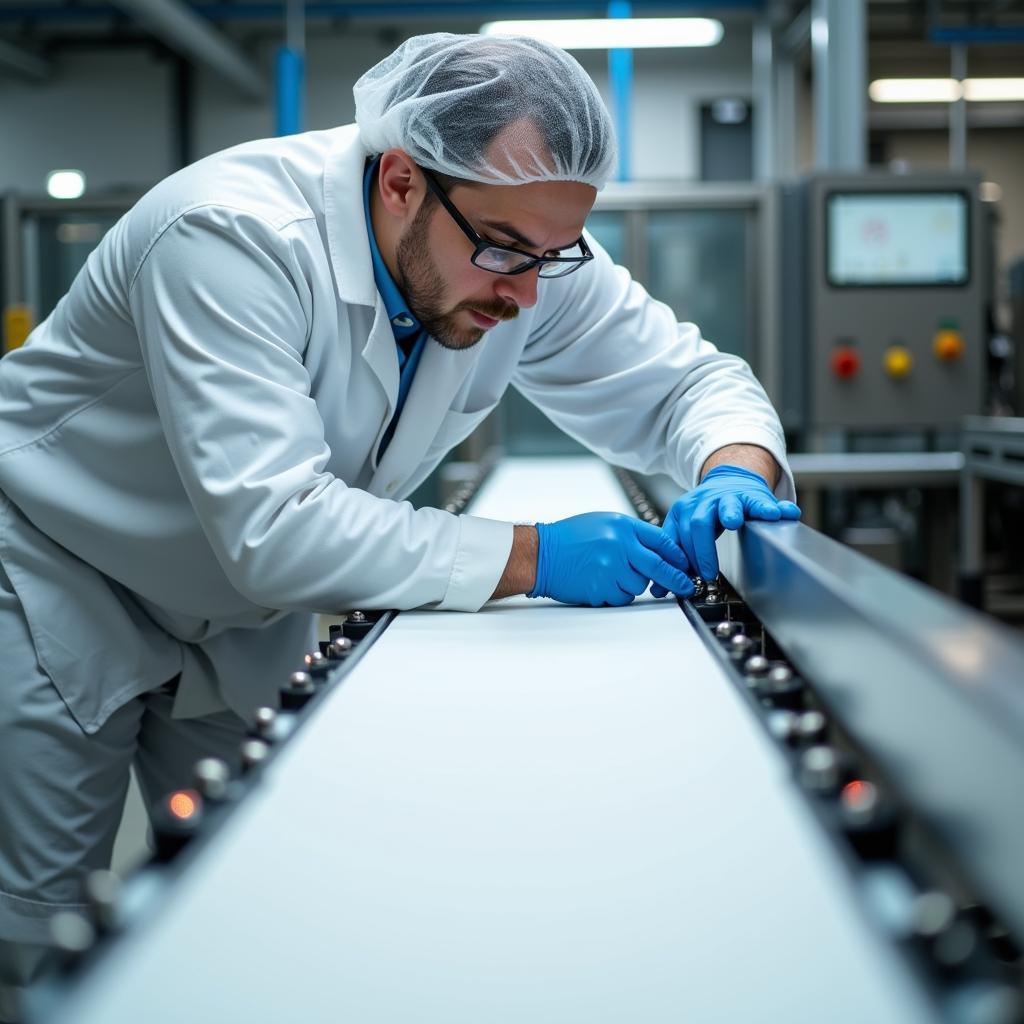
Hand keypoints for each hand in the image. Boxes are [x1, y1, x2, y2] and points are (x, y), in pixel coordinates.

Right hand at [529, 512, 692, 606]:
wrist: (541, 554)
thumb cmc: (570, 538)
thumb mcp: (604, 523)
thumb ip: (631, 535)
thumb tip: (659, 551)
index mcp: (622, 526)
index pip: (661, 541)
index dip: (678, 555)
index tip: (686, 565)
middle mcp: (619, 545)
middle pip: (659, 567)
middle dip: (676, 579)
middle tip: (686, 587)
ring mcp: (610, 568)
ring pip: (640, 585)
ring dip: (633, 584)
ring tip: (612, 574)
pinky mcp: (600, 588)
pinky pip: (622, 597)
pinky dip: (617, 594)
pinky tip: (602, 582)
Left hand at [653, 465, 800, 594]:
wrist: (730, 479)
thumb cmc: (707, 511)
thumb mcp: (684, 530)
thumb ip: (673, 558)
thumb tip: (658, 590)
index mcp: (684, 511)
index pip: (677, 537)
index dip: (679, 561)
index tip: (683, 580)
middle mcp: (704, 503)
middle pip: (698, 524)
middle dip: (702, 551)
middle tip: (707, 573)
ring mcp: (728, 498)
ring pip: (727, 505)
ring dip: (730, 513)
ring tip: (733, 522)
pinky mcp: (751, 496)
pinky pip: (759, 501)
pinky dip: (766, 508)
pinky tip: (773, 514)